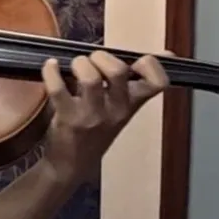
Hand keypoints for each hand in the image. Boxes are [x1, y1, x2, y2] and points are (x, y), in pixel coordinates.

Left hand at [41, 51, 168, 185]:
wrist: (71, 165)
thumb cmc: (96, 131)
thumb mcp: (122, 109)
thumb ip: (135, 83)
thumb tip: (166, 54)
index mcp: (132, 105)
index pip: (157, 83)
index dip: (150, 64)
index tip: (135, 61)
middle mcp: (116, 110)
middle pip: (118, 71)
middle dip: (102, 57)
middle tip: (92, 61)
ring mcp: (92, 115)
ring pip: (90, 78)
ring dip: (80, 64)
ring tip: (75, 66)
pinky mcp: (67, 118)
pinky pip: (58, 88)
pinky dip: (51, 71)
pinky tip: (51, 67)